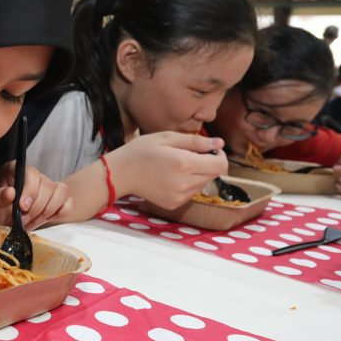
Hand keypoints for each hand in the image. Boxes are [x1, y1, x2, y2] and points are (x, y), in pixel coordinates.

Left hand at [0, 163, 71, 229]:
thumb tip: (10, 193)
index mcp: (15, 170)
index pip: (31, 172)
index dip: (30, 189)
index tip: (22, 206)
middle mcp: (33, 177)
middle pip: (47, 185)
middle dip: (36, 207)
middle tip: (22, 220)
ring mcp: (46, 188)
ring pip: (61, 192)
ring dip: (48, 210)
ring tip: (32, 221)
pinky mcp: (55, 202)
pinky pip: (68, 203)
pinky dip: (62, 211)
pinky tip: (48, 218)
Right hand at [113, 132, 227, 209]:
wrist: (120, 173)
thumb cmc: (141, 151)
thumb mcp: (167, 137)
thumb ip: (195, 141)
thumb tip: (219, 143)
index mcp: (184, 163)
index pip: (220, 164)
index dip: (219, 155)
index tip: (209, 149)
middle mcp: (185, 183)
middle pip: (214, 174)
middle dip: (208, 163)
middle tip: (189, 155)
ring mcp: (180, 196)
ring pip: (203, 183)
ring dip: (198, 174)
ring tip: (177, 166)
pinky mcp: (174, 203)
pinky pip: (191, 192)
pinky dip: (187, 183)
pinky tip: (171, 177)